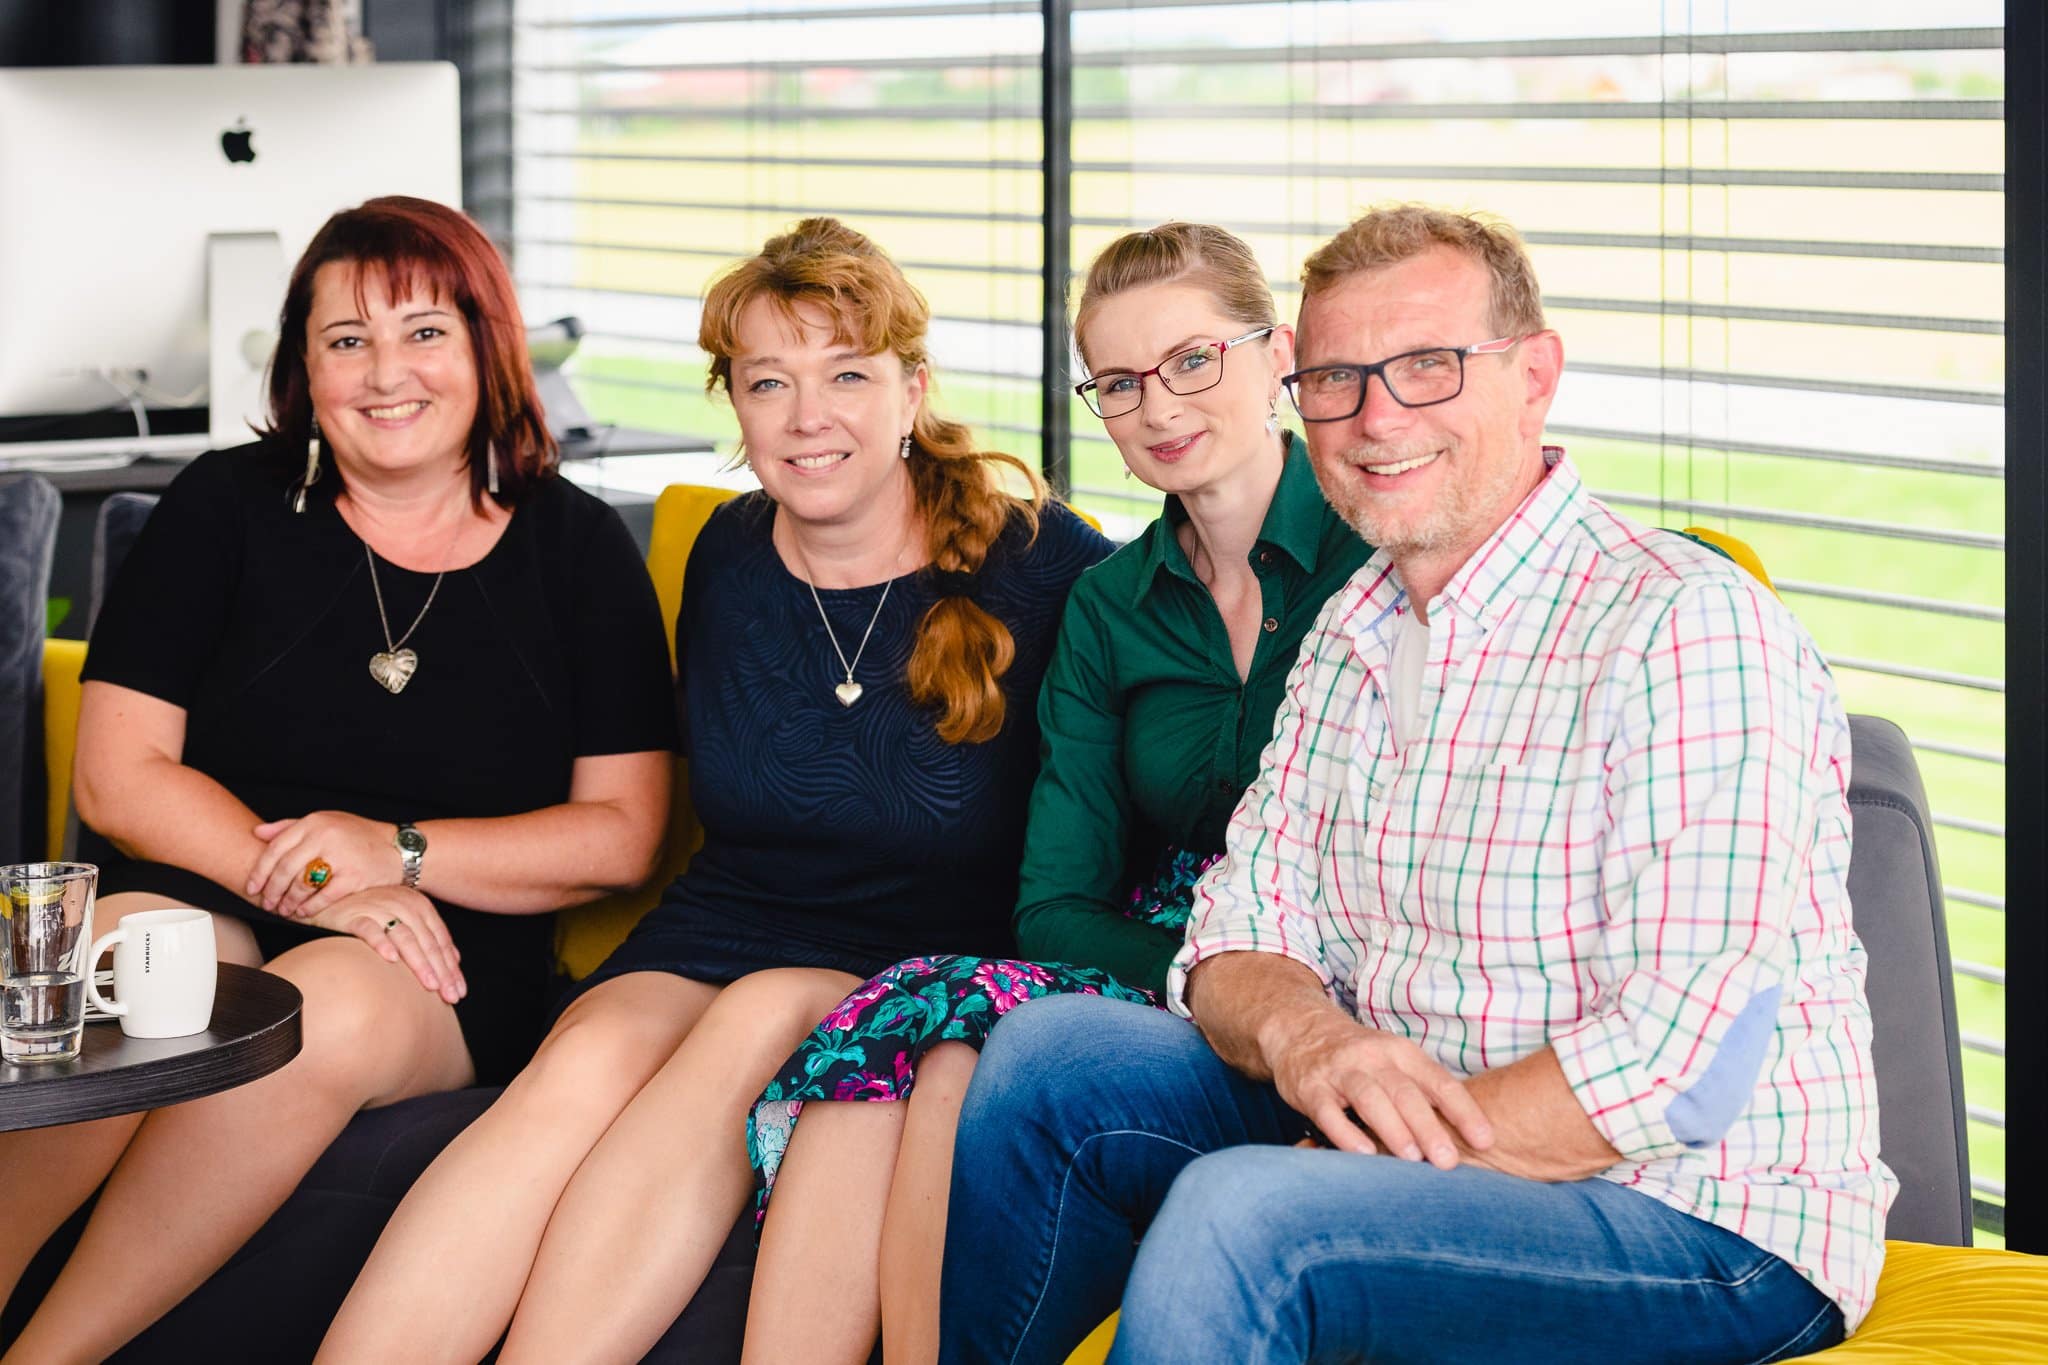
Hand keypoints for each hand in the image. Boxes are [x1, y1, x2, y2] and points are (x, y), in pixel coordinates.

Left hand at [247, 811, 403, 917]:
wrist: (398, 848)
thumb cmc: (358, 835)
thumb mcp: (326, 822)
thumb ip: (291, 826)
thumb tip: (257, 832)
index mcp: (315, 822)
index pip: (276, 848)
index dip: (259, 871)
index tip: (252, 887)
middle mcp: (325, 836)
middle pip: (285, 869)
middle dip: (271, 890)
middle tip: (266, 903)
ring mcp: (340, 856)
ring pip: (301, 884)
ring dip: (288, 902)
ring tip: (282, 910)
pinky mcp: (353, 876)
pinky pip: (322, 897)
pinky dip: (309, 908)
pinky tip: (302, 913)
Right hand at [300, 886, 465, 1003]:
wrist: (329, 898)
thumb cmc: (368, 912)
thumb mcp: (402, 921)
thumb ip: (427, 937)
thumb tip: (454, 961)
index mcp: (418, 906)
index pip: (440, 940)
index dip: (451, 967)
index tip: (459, 992)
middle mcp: (401, 904)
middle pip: (426, 941)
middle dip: (441, 971)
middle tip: (449, 996)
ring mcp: (377, 907)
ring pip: (404, 936)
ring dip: (419, 962)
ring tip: (430, 984)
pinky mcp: (353, 914)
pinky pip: (369, 929)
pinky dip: (381, 942)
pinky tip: (390, 959)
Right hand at [1264, 1008, 1493, 1168]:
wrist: (1299, 1029)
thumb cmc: (1359, 1058)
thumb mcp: (1394, 1062)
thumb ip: (1424, 1093)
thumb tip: (1468, 1137)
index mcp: (1401, 1052)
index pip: (1438, 1082)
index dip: (1463, 1110)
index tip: (1485, 1140)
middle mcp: (1372, 1058)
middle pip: (1405, 1092)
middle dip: (1429, 1127)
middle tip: (1448, 1161)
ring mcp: (1339, 1071)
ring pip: (1370, 1098)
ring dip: (1392, 1128)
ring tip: (1411, 1159)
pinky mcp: (1310, 1087)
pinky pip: (1328, 1112)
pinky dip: (1346, 1133)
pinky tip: (1363, 1154)